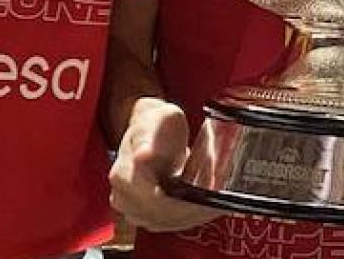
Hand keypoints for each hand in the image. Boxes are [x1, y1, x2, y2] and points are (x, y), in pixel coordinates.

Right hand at [110, 97, 222, 233]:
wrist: (148, 129)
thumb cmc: (156, 122)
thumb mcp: (158, 119)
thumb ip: (150, 137)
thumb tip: (143, 155)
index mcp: (124, 175)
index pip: (157, 204)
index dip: (186, 206)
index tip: (209, 202)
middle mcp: (124, 197)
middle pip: (166, 218)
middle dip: (196, 209)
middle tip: (220, 198)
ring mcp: (133, 209)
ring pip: (172, 223)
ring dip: (196, 212)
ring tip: (213, 195)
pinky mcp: (145, 215)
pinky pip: (173, 223)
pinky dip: (191, 213)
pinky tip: (204, 201)